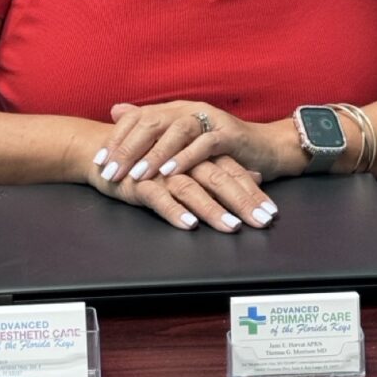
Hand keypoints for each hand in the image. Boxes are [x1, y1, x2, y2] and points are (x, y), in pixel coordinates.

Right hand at [87, 153, 277, 232]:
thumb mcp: (191, 161)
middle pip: (219, 180)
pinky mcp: (140, 183)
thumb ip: (222, 166)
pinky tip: (190, 225)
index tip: (271, 213)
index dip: (252, 192)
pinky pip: (159, 198)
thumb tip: (255, 175)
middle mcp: (184, 160)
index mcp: (198, 154)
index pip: (232, 172)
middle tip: (262, 221)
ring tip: (232, 226)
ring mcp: (162, 171)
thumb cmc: (153, 157)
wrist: (104, 149)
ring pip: (192, 189)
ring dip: (213, 209)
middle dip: (242, 202)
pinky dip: (175, 212)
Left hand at [92, 100, 295, 185]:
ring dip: (155, 154)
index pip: (137, 118)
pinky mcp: (228, 134)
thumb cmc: (218, 148)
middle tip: (110, 171)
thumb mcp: (181, 138)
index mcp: (173, 110)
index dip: (116, 138)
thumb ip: (149, 125)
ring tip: (138, 175)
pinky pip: (204, 144)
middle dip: (128, 148)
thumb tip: (115, 110)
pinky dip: (187, 158)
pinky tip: (172, 172)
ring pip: (176, 131)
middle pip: (151, 122)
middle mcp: (188, 109)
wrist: (265, 148)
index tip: (98, 161)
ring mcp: (209, 119)